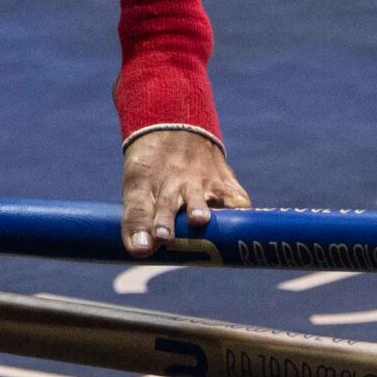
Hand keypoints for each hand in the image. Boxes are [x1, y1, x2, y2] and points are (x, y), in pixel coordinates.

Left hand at [121, 128, 249, 255]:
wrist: (176, 124)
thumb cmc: (154, 166)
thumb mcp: (137, 184)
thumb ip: (136, 219)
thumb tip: (139, 251)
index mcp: (145, 185)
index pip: (138, 208)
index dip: (138, 227)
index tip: (141, 247)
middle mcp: (172, 184)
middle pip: (166, 205)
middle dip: (164, 221)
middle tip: (162, 236)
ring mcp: (199, 181)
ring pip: (198, 198)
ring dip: (197, 208)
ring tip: (198, 219)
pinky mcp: (225, 183)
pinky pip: (236, 199)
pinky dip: (238, 210)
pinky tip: (240, 221)